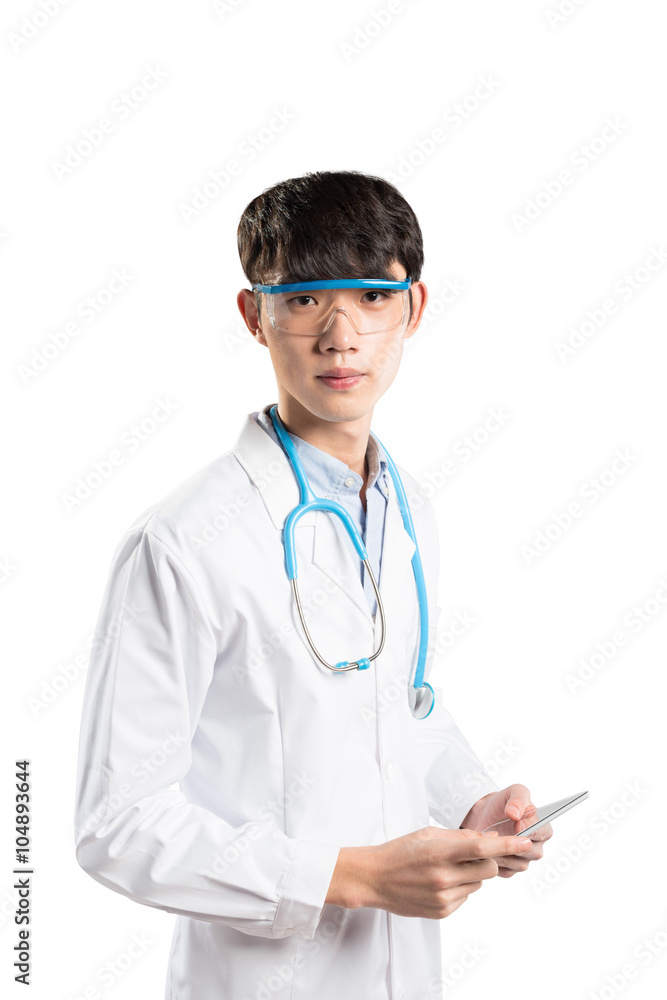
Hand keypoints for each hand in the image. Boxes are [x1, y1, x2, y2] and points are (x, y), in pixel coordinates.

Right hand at [330, 826, 532, 917]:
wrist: (375, 878)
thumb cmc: (400, 852)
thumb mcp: (428, 834)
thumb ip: (460, 836)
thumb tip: (490, 838)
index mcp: (440, 853)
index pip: (482, 848)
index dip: (507, 845)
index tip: (525, 841)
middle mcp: (444, 878)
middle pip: (487, 868)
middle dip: (488, 859)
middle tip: (471, 854)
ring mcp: (444, 897)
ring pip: (478, 883)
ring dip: (471, 874)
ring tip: (446, 868)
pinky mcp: (443, 912)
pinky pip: (466, 897)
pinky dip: (461, 887)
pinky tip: (439, 882)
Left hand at [460, 783, 552, 877]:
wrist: (484, 816)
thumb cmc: (502, 803)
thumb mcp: (512, 792)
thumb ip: (517, 799)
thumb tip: (516, 814)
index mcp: (542, 827)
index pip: (543, 832)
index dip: (531, 830)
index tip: (517, 825)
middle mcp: (536, 846)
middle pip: (532, 851)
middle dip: (515, 843)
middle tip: (499, 834)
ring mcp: (524, 860)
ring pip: (518, 863)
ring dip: (503, 852)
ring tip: (489, 840)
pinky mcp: (510, 869)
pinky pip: (506, 870)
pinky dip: (495, 861)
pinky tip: (486, 850)